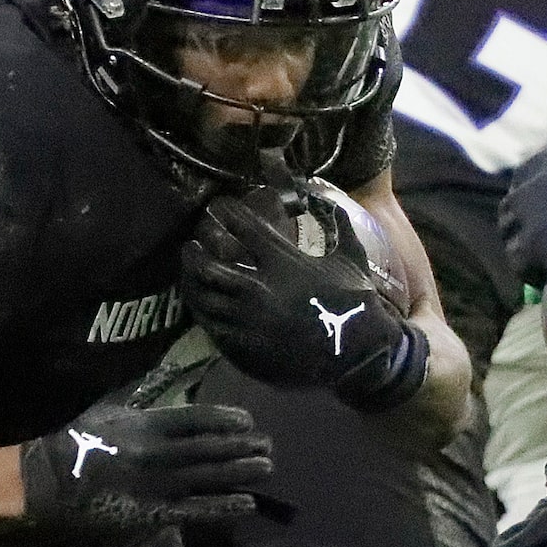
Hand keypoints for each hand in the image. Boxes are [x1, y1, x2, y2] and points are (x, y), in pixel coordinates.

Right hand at [20, 400, 269, 534]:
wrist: (47, 481)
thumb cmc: (75, 440)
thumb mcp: (107, 406)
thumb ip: (140, 390)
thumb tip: (167, 367)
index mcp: (146, 424)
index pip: (197, 419)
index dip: (226, 420)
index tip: (248, 420)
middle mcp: (158, 453)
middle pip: (210, 449)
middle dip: (243, 447)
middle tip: (269, 446)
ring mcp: (157, 484)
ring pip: (209, 478)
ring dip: (241, 473)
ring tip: (267, 468)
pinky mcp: (152, 513)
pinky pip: (195, 510)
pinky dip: (223, 507)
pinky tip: (247, 503)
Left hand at [182, 188, 428, 412]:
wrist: (357, 351)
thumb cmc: (354, 301)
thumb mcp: (352, 256)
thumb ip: (337, 222)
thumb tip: (323, 195)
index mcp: (282, 261)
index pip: (241, 226)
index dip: (226, 212)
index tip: (221, 207)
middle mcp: (258, 287)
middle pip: (208, 263)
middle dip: (195, 251)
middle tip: (192, 244)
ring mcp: (247, 319)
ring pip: (203, 296)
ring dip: (192, 281)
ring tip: (190, 272)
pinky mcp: (244, 346)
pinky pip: (211, 325)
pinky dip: (203, 310)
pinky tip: (202, 303)